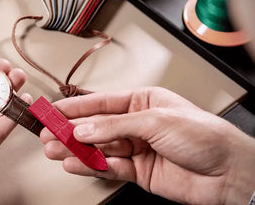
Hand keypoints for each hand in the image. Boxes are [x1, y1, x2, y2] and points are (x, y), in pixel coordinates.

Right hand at [40, 87, 254, 203]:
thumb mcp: (155, 121)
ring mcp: (136, 149)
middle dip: (70, 130)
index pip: (101, 103)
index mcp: (143, 102)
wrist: (228, 174)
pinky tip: (74, 164)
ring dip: (75, 150)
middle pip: (96, 126)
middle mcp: (137, 124)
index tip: (53, 111)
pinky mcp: (137, 171)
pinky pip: (107, 167)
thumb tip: (84, 128)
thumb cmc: (205, 137)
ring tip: (54, 151)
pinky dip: (89, 166)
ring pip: (98, 148)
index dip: (74, 107)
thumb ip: (115, 126)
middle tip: (47, 134)